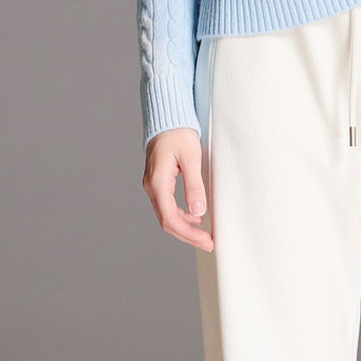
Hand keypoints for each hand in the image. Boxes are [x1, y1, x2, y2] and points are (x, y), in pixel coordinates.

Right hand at [142, 128, 213, 251]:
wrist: (167, 118)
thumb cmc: (179, 133)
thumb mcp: (191, 157)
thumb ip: (193, 185)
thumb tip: (198, 211)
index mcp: (158, 182)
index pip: (170, 218)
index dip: (188, 234)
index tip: (206, 241)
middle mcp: (151, 186)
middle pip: (166, 221)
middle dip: (187, 235)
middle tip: (208, 243)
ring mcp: (152, 185)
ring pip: (166, 215)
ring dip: (184, 227)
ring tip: (204, 233)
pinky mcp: (157, 182)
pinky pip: (166, 205)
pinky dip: (180, 215)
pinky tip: (194, 216)